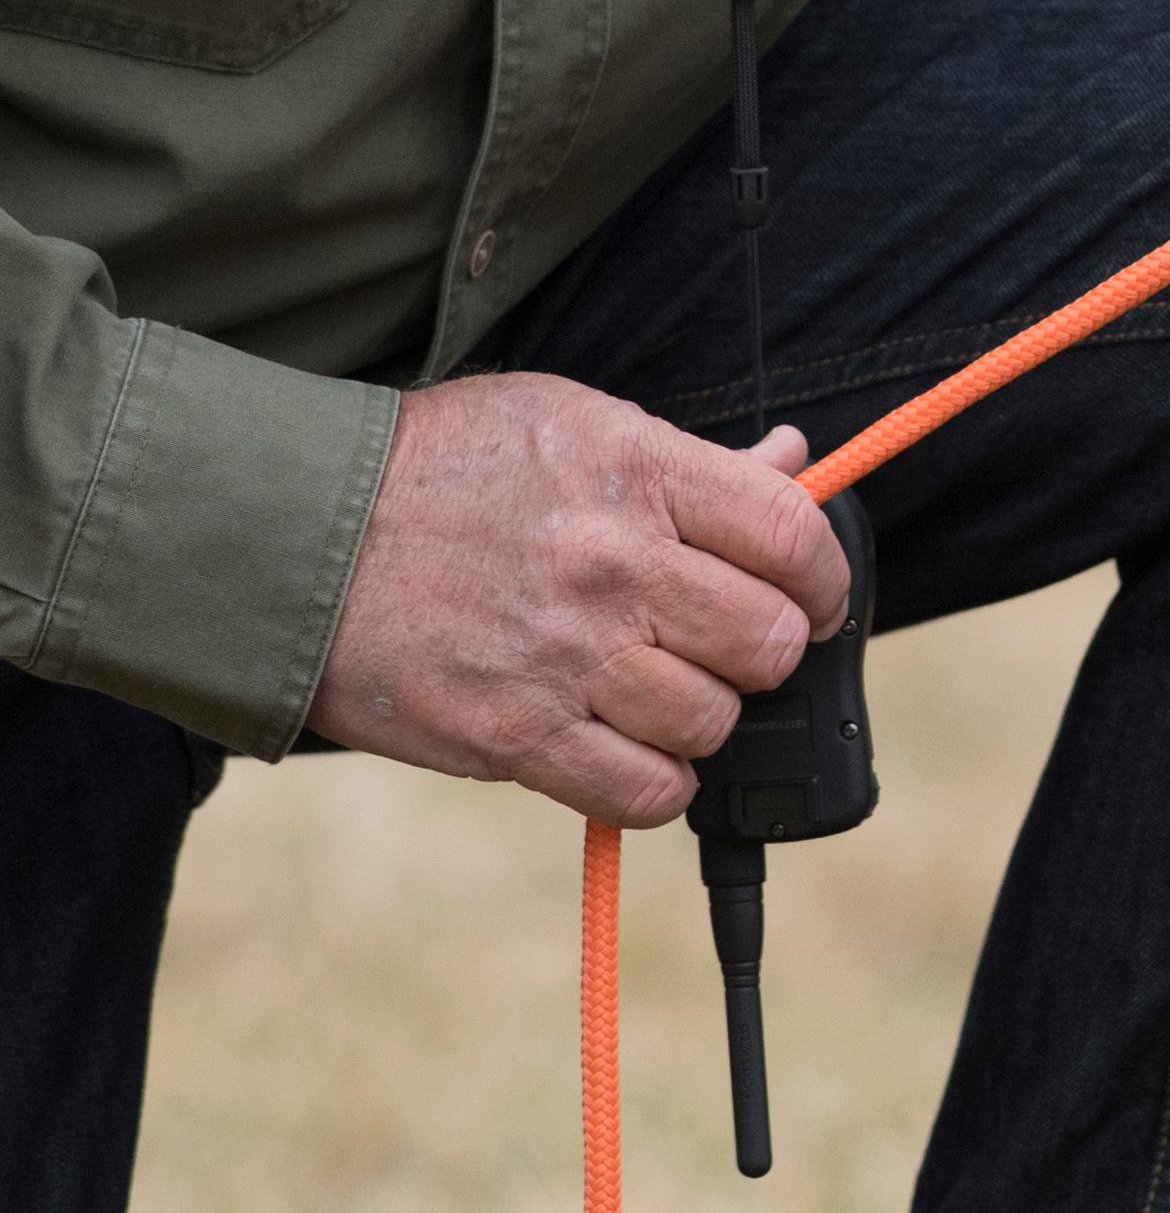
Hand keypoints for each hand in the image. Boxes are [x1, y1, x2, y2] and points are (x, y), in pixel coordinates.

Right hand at [310, 376, 852, 824]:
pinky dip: (656, 781)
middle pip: (768, 639)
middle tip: (730, 641)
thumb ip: (690, 458)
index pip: (791, 534)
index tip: (818, 594)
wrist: (300, 536)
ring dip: (703, 713)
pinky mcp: (516, 737)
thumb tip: (795, 460)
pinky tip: (632, 747)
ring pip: (712, 720)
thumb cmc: (442, 467)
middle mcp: (613, 564)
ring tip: (662, 686)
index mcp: (635, 469)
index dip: (825, 575)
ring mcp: (566, 656)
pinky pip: (642, 792)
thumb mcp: (569, 419)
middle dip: (766, 647)